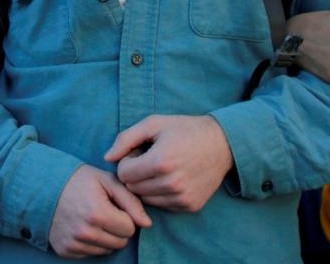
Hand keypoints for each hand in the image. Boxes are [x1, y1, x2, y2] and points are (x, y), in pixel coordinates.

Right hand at [47, 164, 151, 256]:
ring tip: (94, 218)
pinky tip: (83, 226)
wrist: (42, 188)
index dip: (125, 216)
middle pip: (121, 242)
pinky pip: (92, 254)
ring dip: (106, 237)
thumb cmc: (79, 181)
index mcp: (97, 213)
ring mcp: (74, 244)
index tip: (114, 205)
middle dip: (118, 228)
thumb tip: (147, 224)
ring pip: (108, 250)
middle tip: (105, 212)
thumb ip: (131, 201)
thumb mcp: (107, 181)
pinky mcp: (66, 251)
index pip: (130, 228)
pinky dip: (92, 243)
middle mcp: (85, 232)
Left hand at [104, 114, 232, 212]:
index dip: (127, 161)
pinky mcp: (190, 206)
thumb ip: (126, 138)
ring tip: (160, 168)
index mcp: (161, 162)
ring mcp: (182, 197)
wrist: (222, 144)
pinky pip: (161, 205)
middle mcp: (172, 183)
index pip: (123, 174)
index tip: (139, 152)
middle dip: (135, 174)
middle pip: (133, 188)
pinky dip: (161, 193)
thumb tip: (107, 158)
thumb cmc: (184, 129)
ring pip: (145, 199)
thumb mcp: (154, 124)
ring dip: (147, 185)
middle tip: (149, 159)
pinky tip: (171, 178)